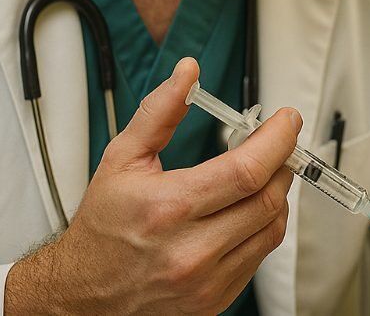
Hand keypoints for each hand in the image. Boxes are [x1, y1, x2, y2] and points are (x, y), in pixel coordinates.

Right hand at [5, 57, 300, 314]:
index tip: (286, 121)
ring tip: (264, 174)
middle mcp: (191, 250)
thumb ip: (160, 112)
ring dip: (278, 194)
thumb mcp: (122, 159)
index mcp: (168, 208)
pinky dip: (264, 226)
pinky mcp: (217, 299)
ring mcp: (207, 281)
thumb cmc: (103, 227)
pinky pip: (261, 256)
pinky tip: (247, 209)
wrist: (83, 292)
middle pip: (268, 199)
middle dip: (283, 163)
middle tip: (279, 143)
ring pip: (272, 228)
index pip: (247, 171)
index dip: (278, 140)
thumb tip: (187, 75)